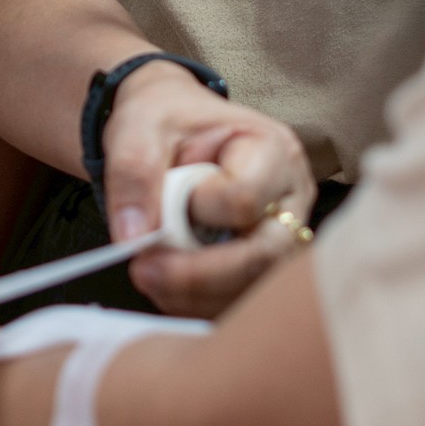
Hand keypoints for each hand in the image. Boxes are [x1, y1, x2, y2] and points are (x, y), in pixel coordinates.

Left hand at [101, 63, 312, 318]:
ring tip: (147, 272)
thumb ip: (134, 173)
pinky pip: (235, 303)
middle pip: (264, 257)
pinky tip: (166, 285)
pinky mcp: (261, 270)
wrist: (169, 130)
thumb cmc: (165, 121)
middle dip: (197, 275)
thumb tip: (135, 238)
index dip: (195, 208)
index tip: (163, 194)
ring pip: (251, 290)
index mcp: (274, 151)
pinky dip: (194, 304)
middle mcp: (290, 200)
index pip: (244, 199)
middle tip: (142, 270)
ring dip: (191, 295)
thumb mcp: (139, 128)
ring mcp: (282, 239)